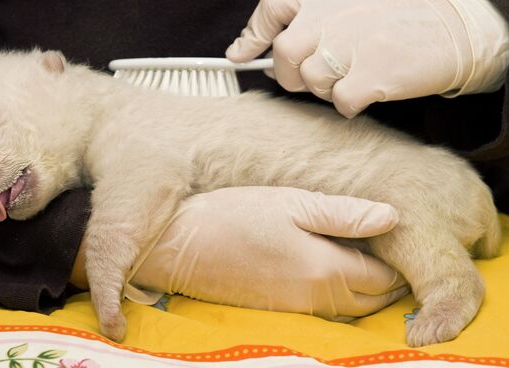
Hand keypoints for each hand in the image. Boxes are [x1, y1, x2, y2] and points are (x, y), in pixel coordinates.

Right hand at [126, 186, 408, 320]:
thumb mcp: (291, 203)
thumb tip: (392, 217)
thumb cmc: (233, 216)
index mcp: (325, 269)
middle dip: (388, 284)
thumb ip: (344, 215)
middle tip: (394, 257)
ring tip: (366, 263)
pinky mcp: (276, 311)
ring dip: (364, 292)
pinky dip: (337, 296)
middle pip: (371, 302)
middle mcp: (315, 298)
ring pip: (348, 310)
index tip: (404, 246)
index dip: (399, 265)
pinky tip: (328, 271)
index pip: (383, 279)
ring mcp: (294, 308)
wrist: (179, 245)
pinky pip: (322, 310)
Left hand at [226, 0, 508, 117]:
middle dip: (292, 73)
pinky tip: (371, 87)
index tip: (240, 54)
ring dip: (327, 87)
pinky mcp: (369, 75)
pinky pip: (339, 101)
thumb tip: (240, 50)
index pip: (272, 10)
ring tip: (356, 73)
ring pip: (312, 81)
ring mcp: (349, 45)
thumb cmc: (399, 17)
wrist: (457, 28)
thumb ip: (303, 20)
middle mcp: (331, 15)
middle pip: (284, 55)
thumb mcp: (349, 4)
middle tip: (315, 74)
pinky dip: (350, 102)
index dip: (251, 36)